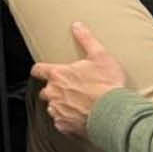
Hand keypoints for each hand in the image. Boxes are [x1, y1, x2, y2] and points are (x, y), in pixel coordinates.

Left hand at [31, 22, 126, 137]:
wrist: (114, 113)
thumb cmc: (107, 84)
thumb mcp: (100, 55)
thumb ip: (86, 39)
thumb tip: (77, 25)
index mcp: (58, 75)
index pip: (38, 70)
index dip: (40, 70)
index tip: (42, 71)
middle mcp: (54, 93)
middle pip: (44, 91)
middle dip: (52, 90)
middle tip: (68, 89)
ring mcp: (58, 111)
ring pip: (52, 108)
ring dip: (60, 106)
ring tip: (75, 105)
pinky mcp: (65, 126)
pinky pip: (61, 124)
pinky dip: (67, 121)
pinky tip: (79, 118)